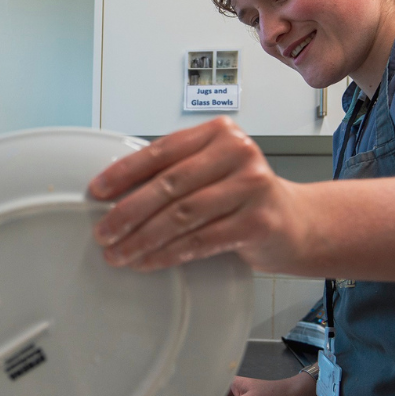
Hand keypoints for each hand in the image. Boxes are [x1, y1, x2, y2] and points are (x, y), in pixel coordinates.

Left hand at [88, 117, 306, 272]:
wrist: (297, 223)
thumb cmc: (245, 197)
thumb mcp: (213, 171)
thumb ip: (176, 172)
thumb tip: (115, 195)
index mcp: (220, 133)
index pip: (162, 150)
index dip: (125, 172)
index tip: (97, 191)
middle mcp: (239, 153)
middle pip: (169, 185)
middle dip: (128, 212)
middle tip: (103, 232)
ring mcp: (252, 187)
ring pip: (182, 215)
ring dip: (143, 238)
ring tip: (118, 254)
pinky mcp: (258, 222)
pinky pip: (201, 241)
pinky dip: (168, 254)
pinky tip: (147, 262)